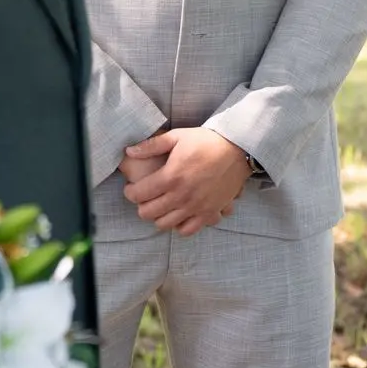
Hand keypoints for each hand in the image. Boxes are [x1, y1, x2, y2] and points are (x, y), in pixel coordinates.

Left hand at [122, 127, 250, 236]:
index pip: (138, 194)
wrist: (237, 149)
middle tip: (144, 198)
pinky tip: (178, 215)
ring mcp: (196, 207)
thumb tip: (129, 150)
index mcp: (170, 176)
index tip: (130, 188)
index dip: (129, 193)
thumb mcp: (177, 137)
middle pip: (148, 213)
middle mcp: (182, 195)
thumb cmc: (205, 141)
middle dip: (141, 206)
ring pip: (165, 224)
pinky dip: (179, 226)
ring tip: (160, 206)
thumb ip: (151, 145)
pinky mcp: (209, 212)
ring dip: (158, 217)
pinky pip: (188, 230)